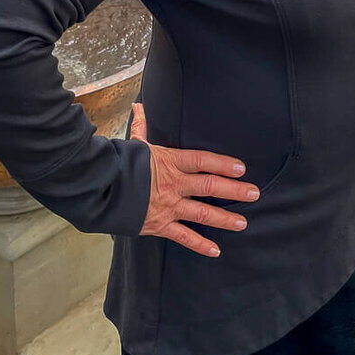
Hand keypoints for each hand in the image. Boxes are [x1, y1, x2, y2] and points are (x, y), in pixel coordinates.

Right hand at [129, 103, 258, 256]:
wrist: (100, 188)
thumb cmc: (120, 164)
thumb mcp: (135, 143)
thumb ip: (142, 125)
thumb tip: (139, 105)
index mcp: (170, 161)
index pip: (203, 160)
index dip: (223, 163)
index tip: (242, 168)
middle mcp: (173, 184)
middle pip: (209, 186)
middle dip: (234, 190)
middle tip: (254, 194)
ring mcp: (168, 205)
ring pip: (202, 213)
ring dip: (224, 218)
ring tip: (242, 222)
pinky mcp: (160, 224)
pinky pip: (183, 236)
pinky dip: (200, 245)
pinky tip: (215, 250)